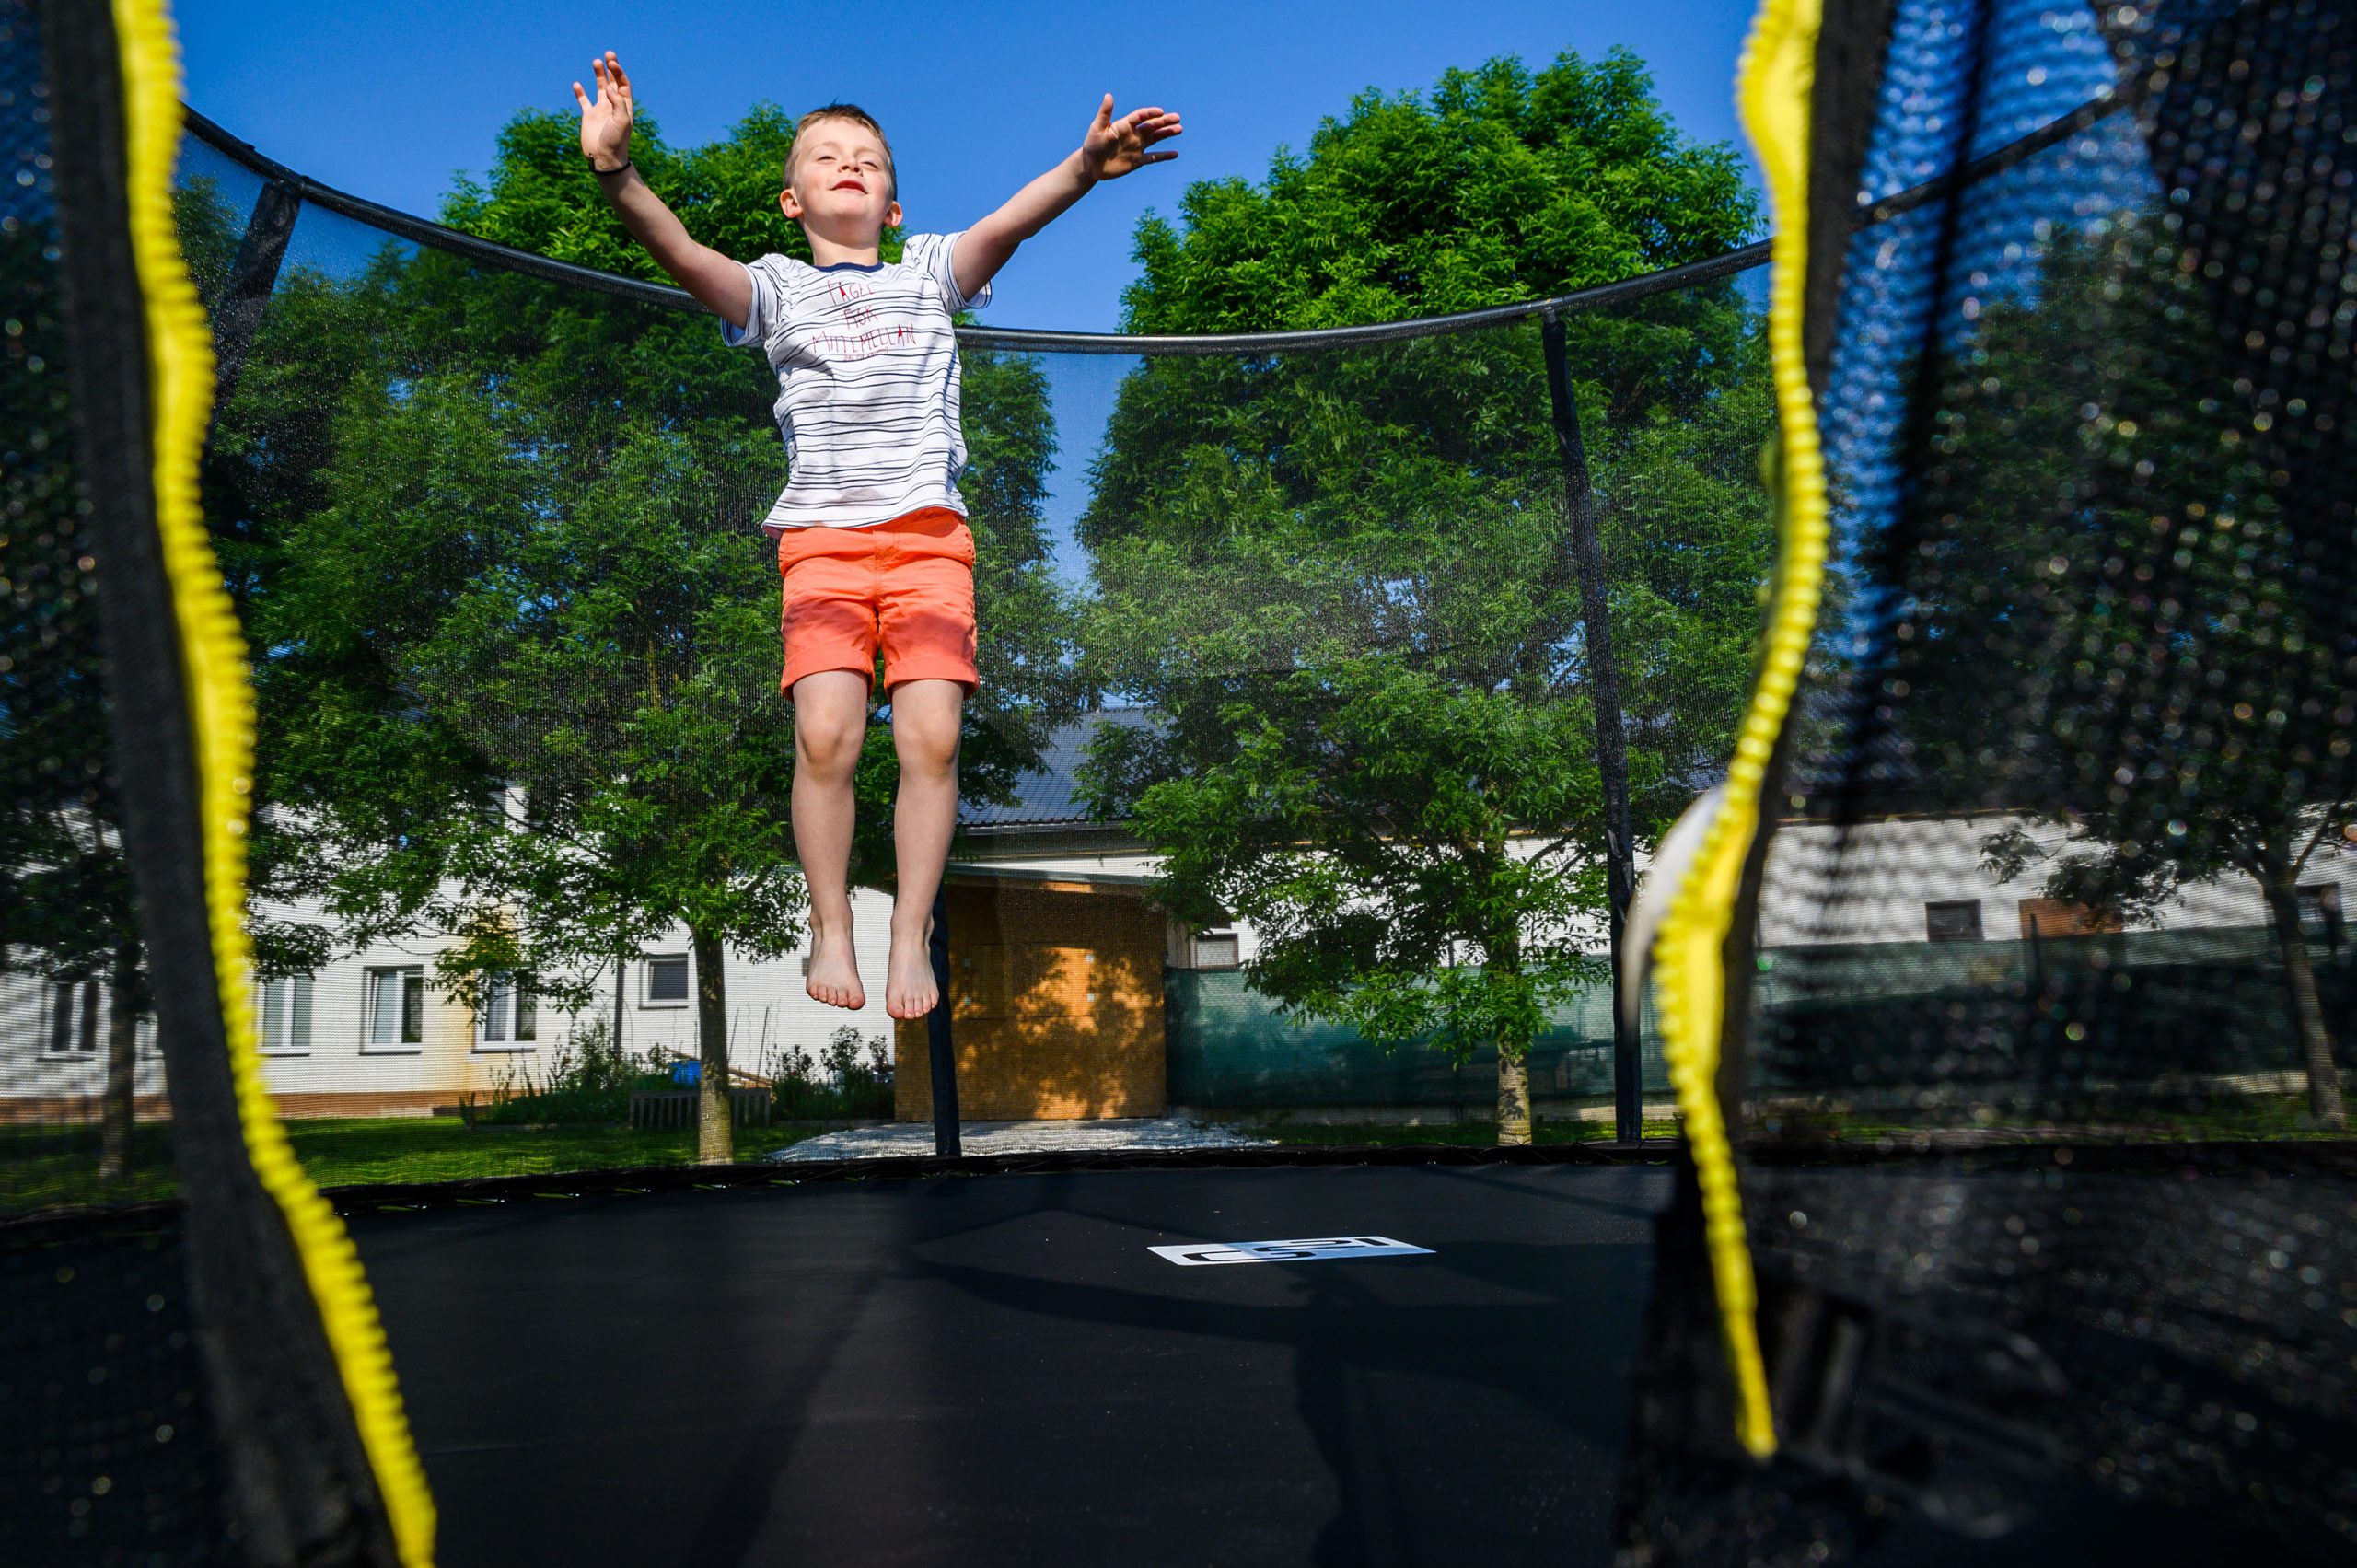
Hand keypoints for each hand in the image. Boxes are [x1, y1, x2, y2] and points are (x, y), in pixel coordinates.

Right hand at [572, 50, 634, 169]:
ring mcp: (601, 110)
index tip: (612, 63)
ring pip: (600, 88)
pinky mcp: (589, 116)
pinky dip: (580, 92)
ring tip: (596, 61)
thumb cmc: (616, 141)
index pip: (623, 84)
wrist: (605, 158)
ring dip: (599, 74)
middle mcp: (613, 106)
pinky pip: (584, 101)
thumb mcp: (622, 121)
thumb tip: (608, 86)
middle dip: (611, 68)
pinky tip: (576, 84)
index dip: (619, 72)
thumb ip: (617, 102)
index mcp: (624, 106)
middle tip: (608, 54)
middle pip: (613, 82)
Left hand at [1079, 94, 1180, 181]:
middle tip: (1177, 118)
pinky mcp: (1138, 161)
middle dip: (1164, 122)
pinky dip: (1164, 156)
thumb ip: (1105, 113)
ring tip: (1179, 129)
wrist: (1091, 165)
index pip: (1140, 116)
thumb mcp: (1097, 128)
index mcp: (1125, 125)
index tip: (1160, 112)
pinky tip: (1175, 154)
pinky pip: (1154, 158)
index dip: (1150, 113)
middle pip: (1152, 126)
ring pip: (1156, 138)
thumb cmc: (1092, 144)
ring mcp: (1137, 147)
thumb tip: (1108, 95)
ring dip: (1167, 134)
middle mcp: (1134, 134)